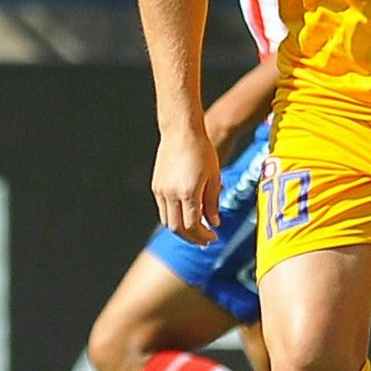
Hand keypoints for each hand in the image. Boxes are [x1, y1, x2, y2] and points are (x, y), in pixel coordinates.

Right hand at [152, 126, 221, 244]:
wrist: (181, 131)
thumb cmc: (201, 149)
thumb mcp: (214, 176)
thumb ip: (213, 202)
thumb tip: (214, 222)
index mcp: (188, 192)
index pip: (193, 226)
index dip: (203, 236)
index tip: (213, 238)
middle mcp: (172, 193)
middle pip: (178, 228)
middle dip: (192, 238)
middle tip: (204, 240)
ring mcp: (161, 190)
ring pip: (168, 221)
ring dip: (182, 230)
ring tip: (196, 230)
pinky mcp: (156, 186)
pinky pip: (163, 209)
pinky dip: (174, 217)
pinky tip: (186, 214)